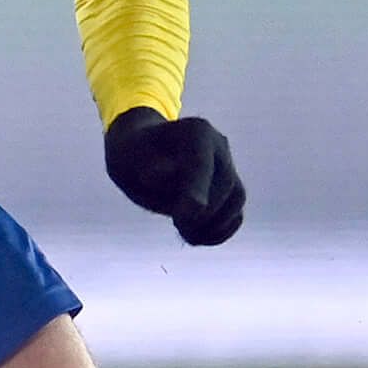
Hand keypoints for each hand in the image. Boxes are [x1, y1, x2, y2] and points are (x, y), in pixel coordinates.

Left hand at [105, 109, 245, 246]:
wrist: (141, 154)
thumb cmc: (133, 156)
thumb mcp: (131, 160)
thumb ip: (151, 170)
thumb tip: (174, 179)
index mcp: (195, 131)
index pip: (201, 163)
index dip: (197, 189)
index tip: (186, 214)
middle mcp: (218, 145)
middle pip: (225, 183)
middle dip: (203, 211)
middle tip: (178, 225)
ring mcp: (226, 165)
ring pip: (236, 198)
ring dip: (214, 224)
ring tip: (185, 232)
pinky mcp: (228, 187)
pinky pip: (235, 213)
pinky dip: (219, 230)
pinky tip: (196, 236)